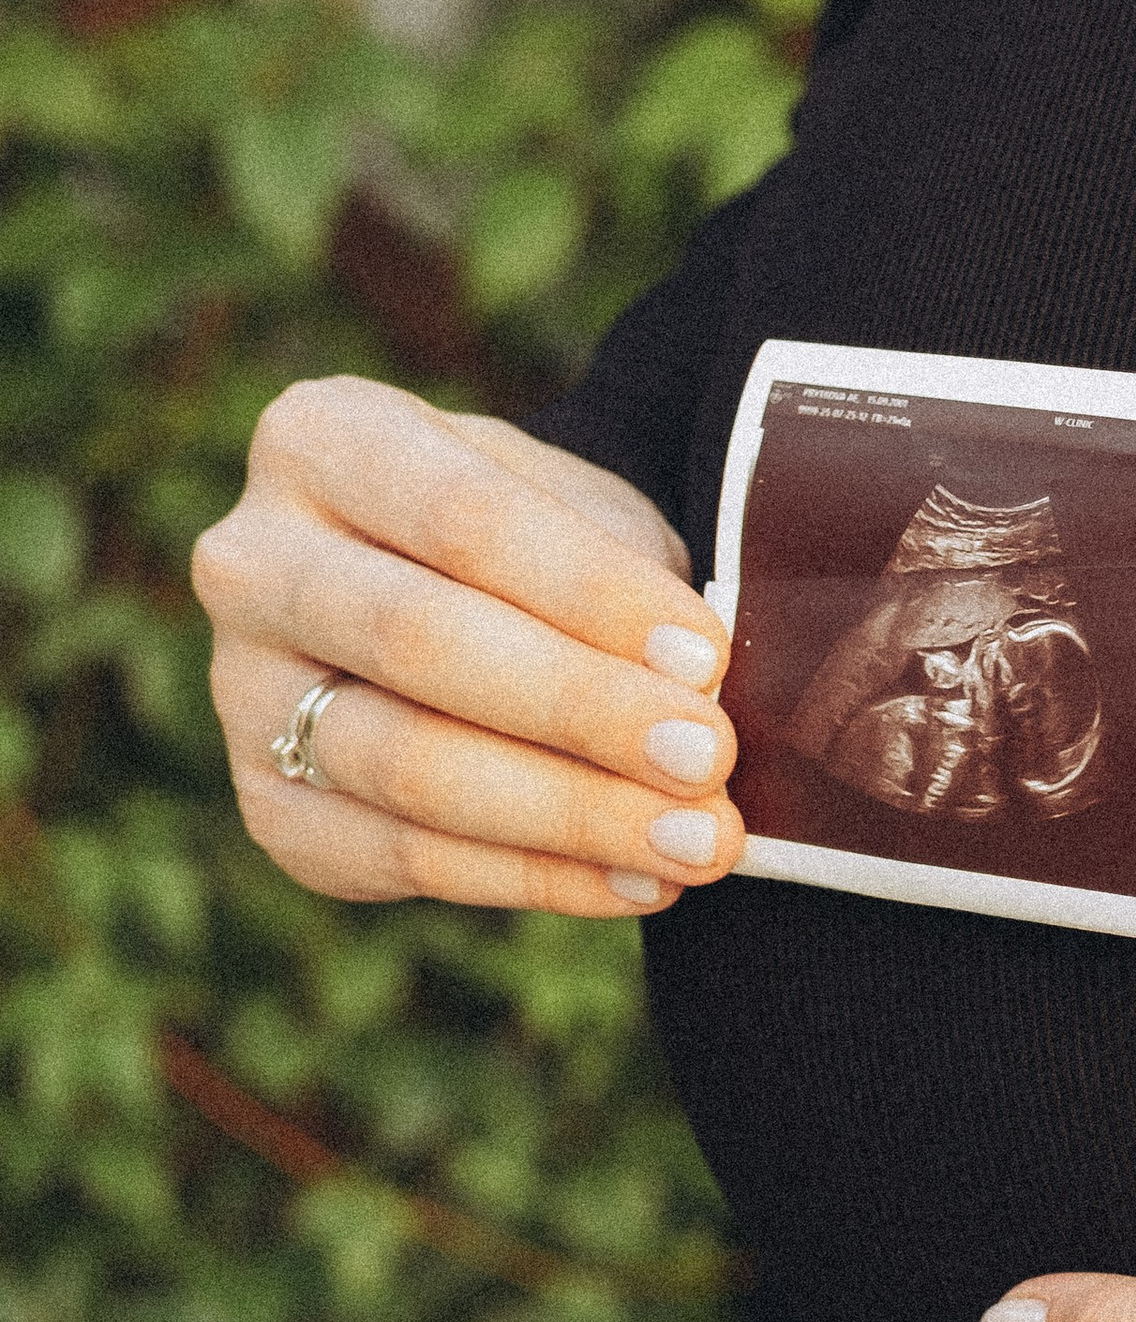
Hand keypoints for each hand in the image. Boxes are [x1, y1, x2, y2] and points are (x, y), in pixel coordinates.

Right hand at [193, 375, 744, 915]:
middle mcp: (252, 560)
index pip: (463, 518)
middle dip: (580, 708)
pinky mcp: (270, 808)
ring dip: (568, 814)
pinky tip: (635, 881)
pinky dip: (534, 878)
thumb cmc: (533, 540)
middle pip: (419, 641)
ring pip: (405, 765)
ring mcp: (242, 692)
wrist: (452, 600)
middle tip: (707, 758)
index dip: (589, 592)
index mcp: (323, 440)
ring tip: (697, 840)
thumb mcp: (578, 508)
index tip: (705, 656)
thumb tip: (697, 690)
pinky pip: (402, 858)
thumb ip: (622, 577)